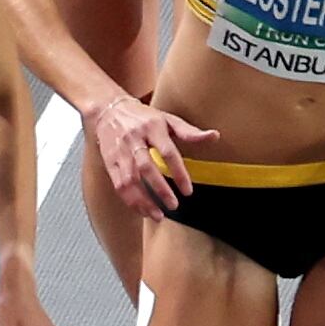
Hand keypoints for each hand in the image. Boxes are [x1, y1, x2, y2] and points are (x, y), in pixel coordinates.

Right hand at [89, 93, 216, 214]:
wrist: (109, 110)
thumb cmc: (143, 117)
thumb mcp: (168, 119)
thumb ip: (189, 132)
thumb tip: (215, 136)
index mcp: (152, 127)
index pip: (167, 152)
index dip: (178, 173)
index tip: (188, 191)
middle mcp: (134, 139)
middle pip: (146, 168)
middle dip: (160, 189)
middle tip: (173, 205)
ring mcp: (119, 152)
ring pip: (129, 180)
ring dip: (143, 200)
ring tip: (157, 215)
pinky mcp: (110, 162)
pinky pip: (118, 185)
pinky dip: (130, 200)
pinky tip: (142, 210)